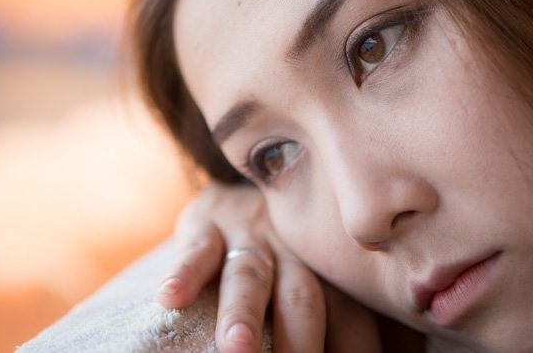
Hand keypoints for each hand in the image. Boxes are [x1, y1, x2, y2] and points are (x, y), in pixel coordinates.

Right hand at [155, 183, 382, 352]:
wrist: (248, 195)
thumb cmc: (297, 261)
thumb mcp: (331, 283)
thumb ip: (362, 320)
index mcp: (336, 271)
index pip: (352, 323)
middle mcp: (298, 252)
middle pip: (303, 301)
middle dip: (299, 346)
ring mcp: (251, 236)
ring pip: (250, 277)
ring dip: (243, 314)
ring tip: (236, 348)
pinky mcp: (207, 224)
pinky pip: (196, 248)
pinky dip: (183, 272)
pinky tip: (170, 298)